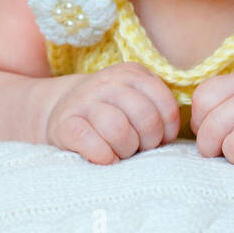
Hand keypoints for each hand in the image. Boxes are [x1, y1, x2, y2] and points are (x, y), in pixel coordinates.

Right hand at [44, 62, 180, 164]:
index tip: (159, 139)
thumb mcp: (135, 100)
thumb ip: (157, 109)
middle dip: (148, 142)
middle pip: (145, 117)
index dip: (167, 130)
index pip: (165, 104)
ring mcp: (84, 101)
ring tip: (121, 152)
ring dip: (125, 150)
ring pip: (119, 129)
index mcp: (132, 73)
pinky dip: (103, 155)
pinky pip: (90, 142)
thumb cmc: (110, 112)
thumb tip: (172, 137)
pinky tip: (106, 159)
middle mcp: (108, 81)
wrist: (61, 110)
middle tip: (138, 148)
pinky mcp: (64, 124)